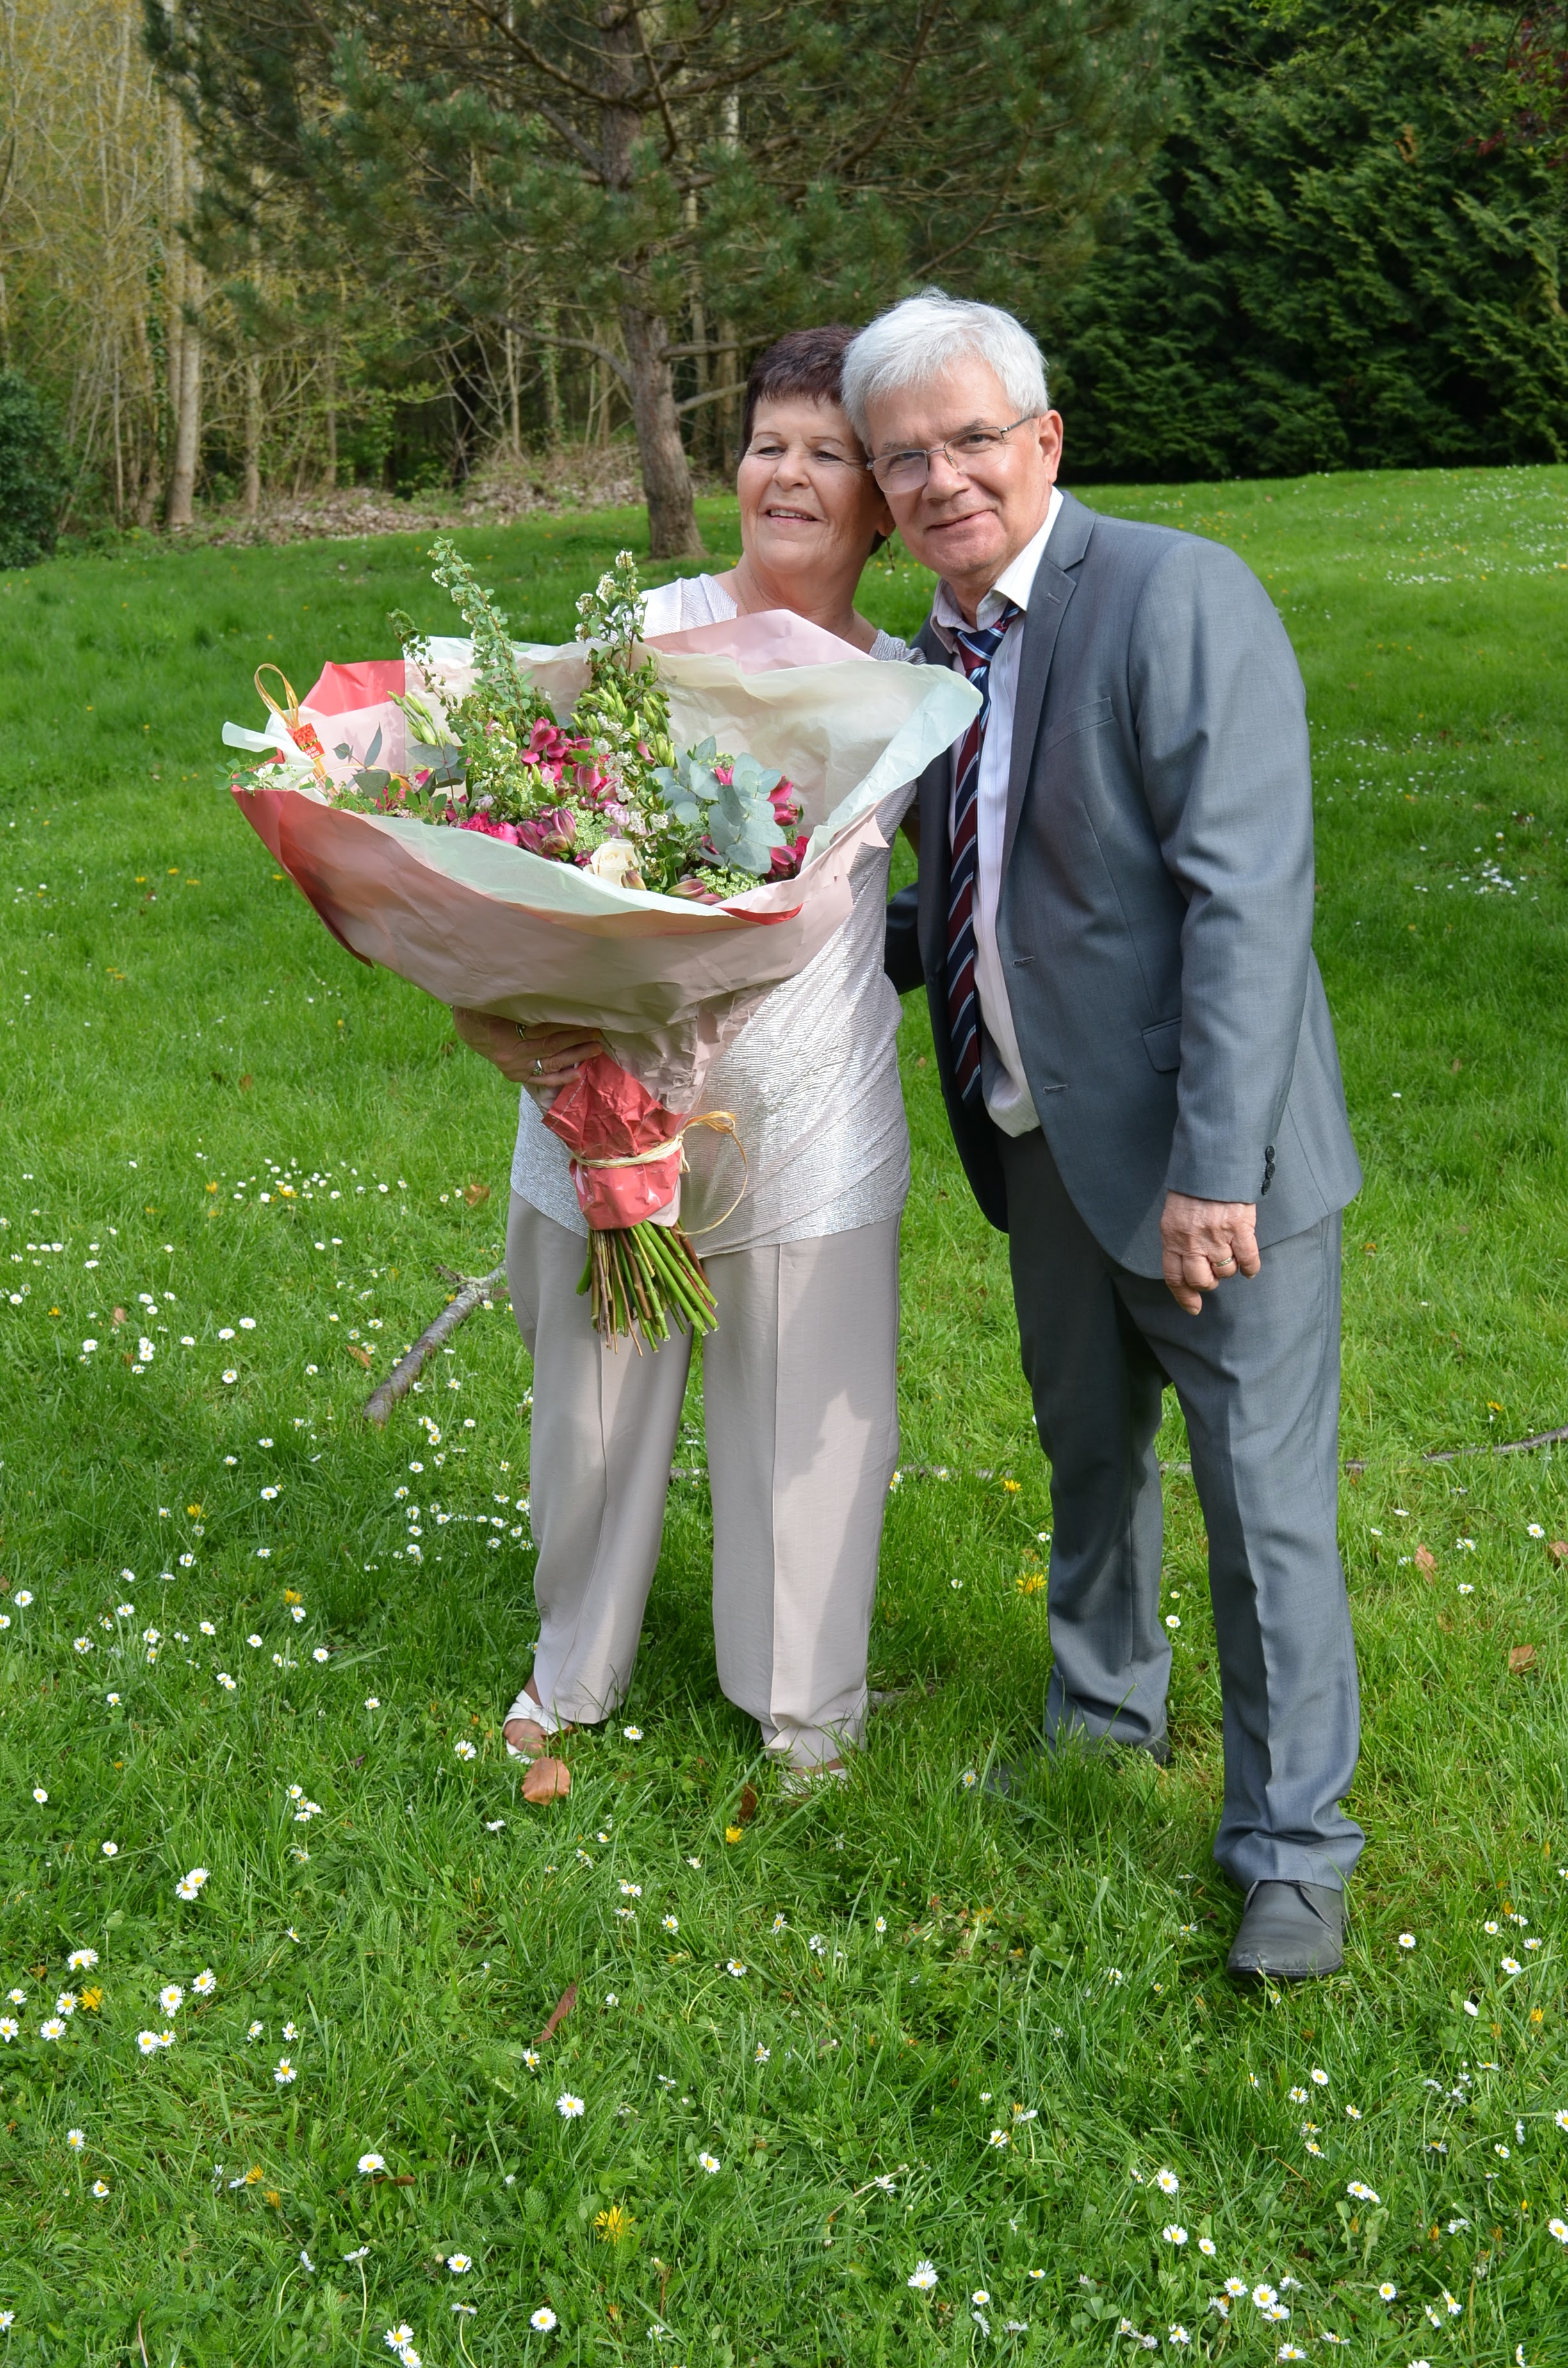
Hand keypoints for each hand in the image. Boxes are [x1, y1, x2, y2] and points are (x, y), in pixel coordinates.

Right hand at [451, 1009, 601, 1091]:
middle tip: (597, 1032)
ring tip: (596, 1049)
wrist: (470, 1029)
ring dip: (575, 1056)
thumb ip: (520, 1000)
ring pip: (550, 1063)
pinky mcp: (516, 1075)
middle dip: (576, 1039)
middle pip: (550, 1047)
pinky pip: (541, 1079)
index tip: (585, 1018)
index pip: (543, 1030)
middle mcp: (511, 1054)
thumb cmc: (487, 1009)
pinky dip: (559, 1077)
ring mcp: (515, 1068)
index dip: (566, 1025)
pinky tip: (577, 1074)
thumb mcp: (499, 1001)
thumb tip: (545, 987)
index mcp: (504, 1034)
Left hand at [1160, 1192, 1259, 1313]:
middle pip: (1201, 1280)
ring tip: (1230, 1257)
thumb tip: (1187, 1265)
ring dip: (1229, 1270)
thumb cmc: (1193, 1188)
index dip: (1184, 1296)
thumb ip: (1179, 1239)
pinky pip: (1248, 1260)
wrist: (1213, 1163)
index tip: (1193, 1307)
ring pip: (1225, 1271)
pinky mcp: (1239, 1228)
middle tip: (1214, 1273)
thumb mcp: (1175, 1214)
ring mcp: (1216, 1236)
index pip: (1174, 1277)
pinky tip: (1250, 1268)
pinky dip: (1250, 1267)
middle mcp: (1192, 1240)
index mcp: (1172, 1237)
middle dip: (1209, 1282)